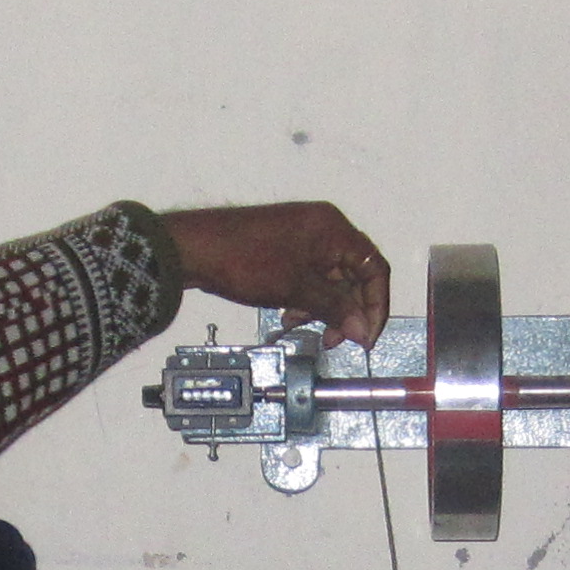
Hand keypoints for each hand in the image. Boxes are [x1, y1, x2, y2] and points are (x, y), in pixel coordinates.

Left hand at [162, 201, 391, 348]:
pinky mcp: (285, 248)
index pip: (375, 268)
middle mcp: (324, 228)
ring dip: (323, 308)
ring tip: (303, 327)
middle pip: (354, 275)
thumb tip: (364, 331)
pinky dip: (306, 299)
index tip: (365, 337)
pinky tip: (287, 316)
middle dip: (346, 311)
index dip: (376, 306)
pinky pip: (309, 277)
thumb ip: (336, 309)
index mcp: (334, 229)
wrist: (194, 248)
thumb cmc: (246, 262)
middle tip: (335, 340)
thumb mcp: (297, 290)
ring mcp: (304, 237)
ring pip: (330, 280)